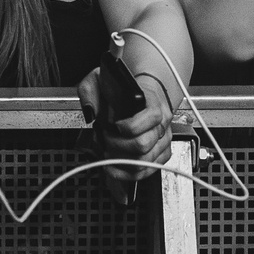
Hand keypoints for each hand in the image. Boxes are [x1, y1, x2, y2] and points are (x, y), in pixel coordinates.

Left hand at [78, 60, 173, 179]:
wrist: (141, 92)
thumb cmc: (122, 89)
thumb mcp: (101, 80)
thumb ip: (90, 91)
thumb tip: (90, 111)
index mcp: (153, 101)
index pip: (151, 117)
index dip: (130, 126)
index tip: (114, 125)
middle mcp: (162, 123)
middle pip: (143, 145)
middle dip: (118, 146)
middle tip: (105, 139)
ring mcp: (163, 140)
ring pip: (144, 162)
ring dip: (120, 160)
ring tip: (106, 151)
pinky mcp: (160, 154)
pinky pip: (145, 172)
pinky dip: (126, 173)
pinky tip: (113, 166)